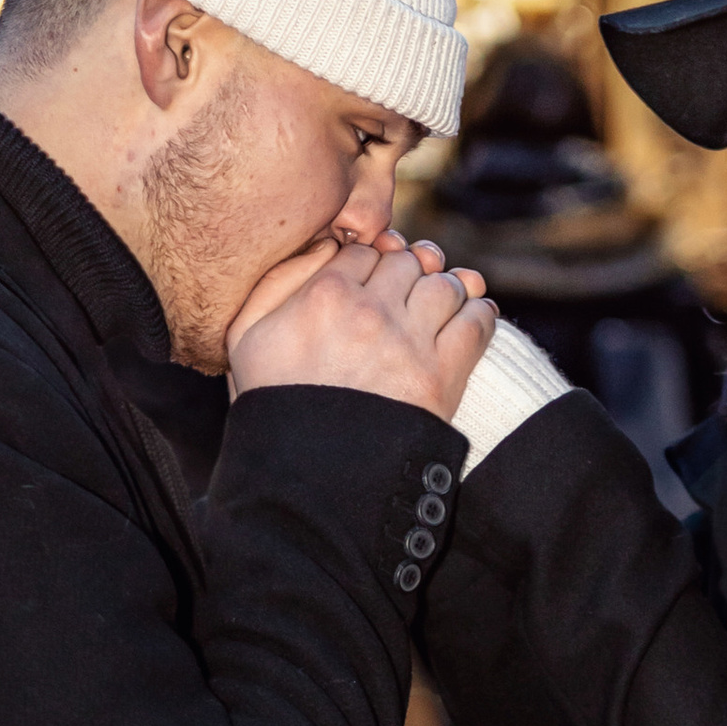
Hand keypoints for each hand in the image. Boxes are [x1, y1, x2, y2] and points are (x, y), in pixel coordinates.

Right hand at [228, 232, 494, 421]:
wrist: (307, 480)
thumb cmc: (272, 406)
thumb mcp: (247, 336)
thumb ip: (277, 280)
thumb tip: (325, 245)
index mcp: (324, 293)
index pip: (368, 249)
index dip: (375, 260)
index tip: (378, 278)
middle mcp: (369, 311)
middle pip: (408, 261)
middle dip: (411, 270)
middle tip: (410, 290)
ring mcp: (408, 343)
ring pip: (445, 285)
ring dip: (445, 290)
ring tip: (438, 306)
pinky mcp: (441, 377)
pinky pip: (476, 322)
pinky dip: (480, 313)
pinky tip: (473, 317)